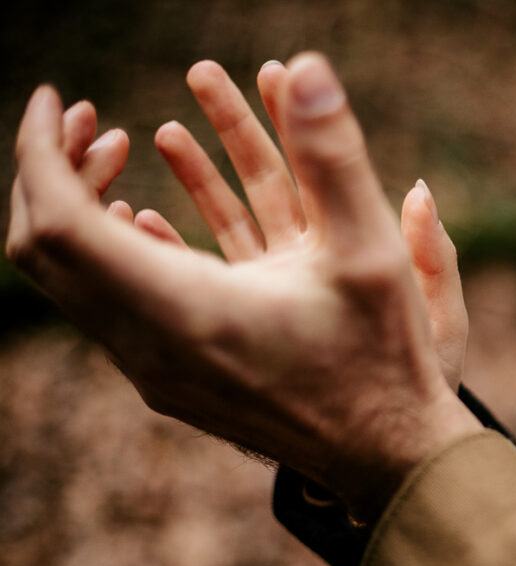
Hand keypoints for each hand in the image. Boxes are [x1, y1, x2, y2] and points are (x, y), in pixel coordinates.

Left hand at [7, 53, 479, 522]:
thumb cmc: (384, 359)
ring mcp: (154, 372)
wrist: (384, 458)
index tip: (59, 98)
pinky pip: (104, 308)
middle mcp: (150, 348)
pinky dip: (108, 250)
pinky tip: (144, 217)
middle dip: (53, 169)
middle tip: (92, 121)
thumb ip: (334, 156)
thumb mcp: (370, 252)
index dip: (42, 148)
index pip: (61, 219)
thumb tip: (307, 68)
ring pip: (70, 281)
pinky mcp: (170, 382)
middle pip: (45, 249)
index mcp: (184, 311)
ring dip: (79, 209)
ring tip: (125, 153)